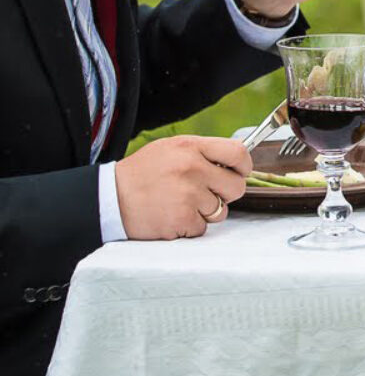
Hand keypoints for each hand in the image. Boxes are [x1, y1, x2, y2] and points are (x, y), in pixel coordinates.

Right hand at [114, 136, 251, 239]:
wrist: (108, 198)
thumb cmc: (142, 174)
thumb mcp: (171, 149)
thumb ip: (202, 152)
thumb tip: (234, 161)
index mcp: (191, 147)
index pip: (238, 152)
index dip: (244, 166)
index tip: (239, 172)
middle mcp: (192, 168)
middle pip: (236, 186)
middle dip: (226, 194)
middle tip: (207, 194)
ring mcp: (188, 195)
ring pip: (221, 210)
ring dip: (206, 212)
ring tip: (181, 204)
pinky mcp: (181, 219)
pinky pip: (203, 228)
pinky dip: (190, 226)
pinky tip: (172, 216)